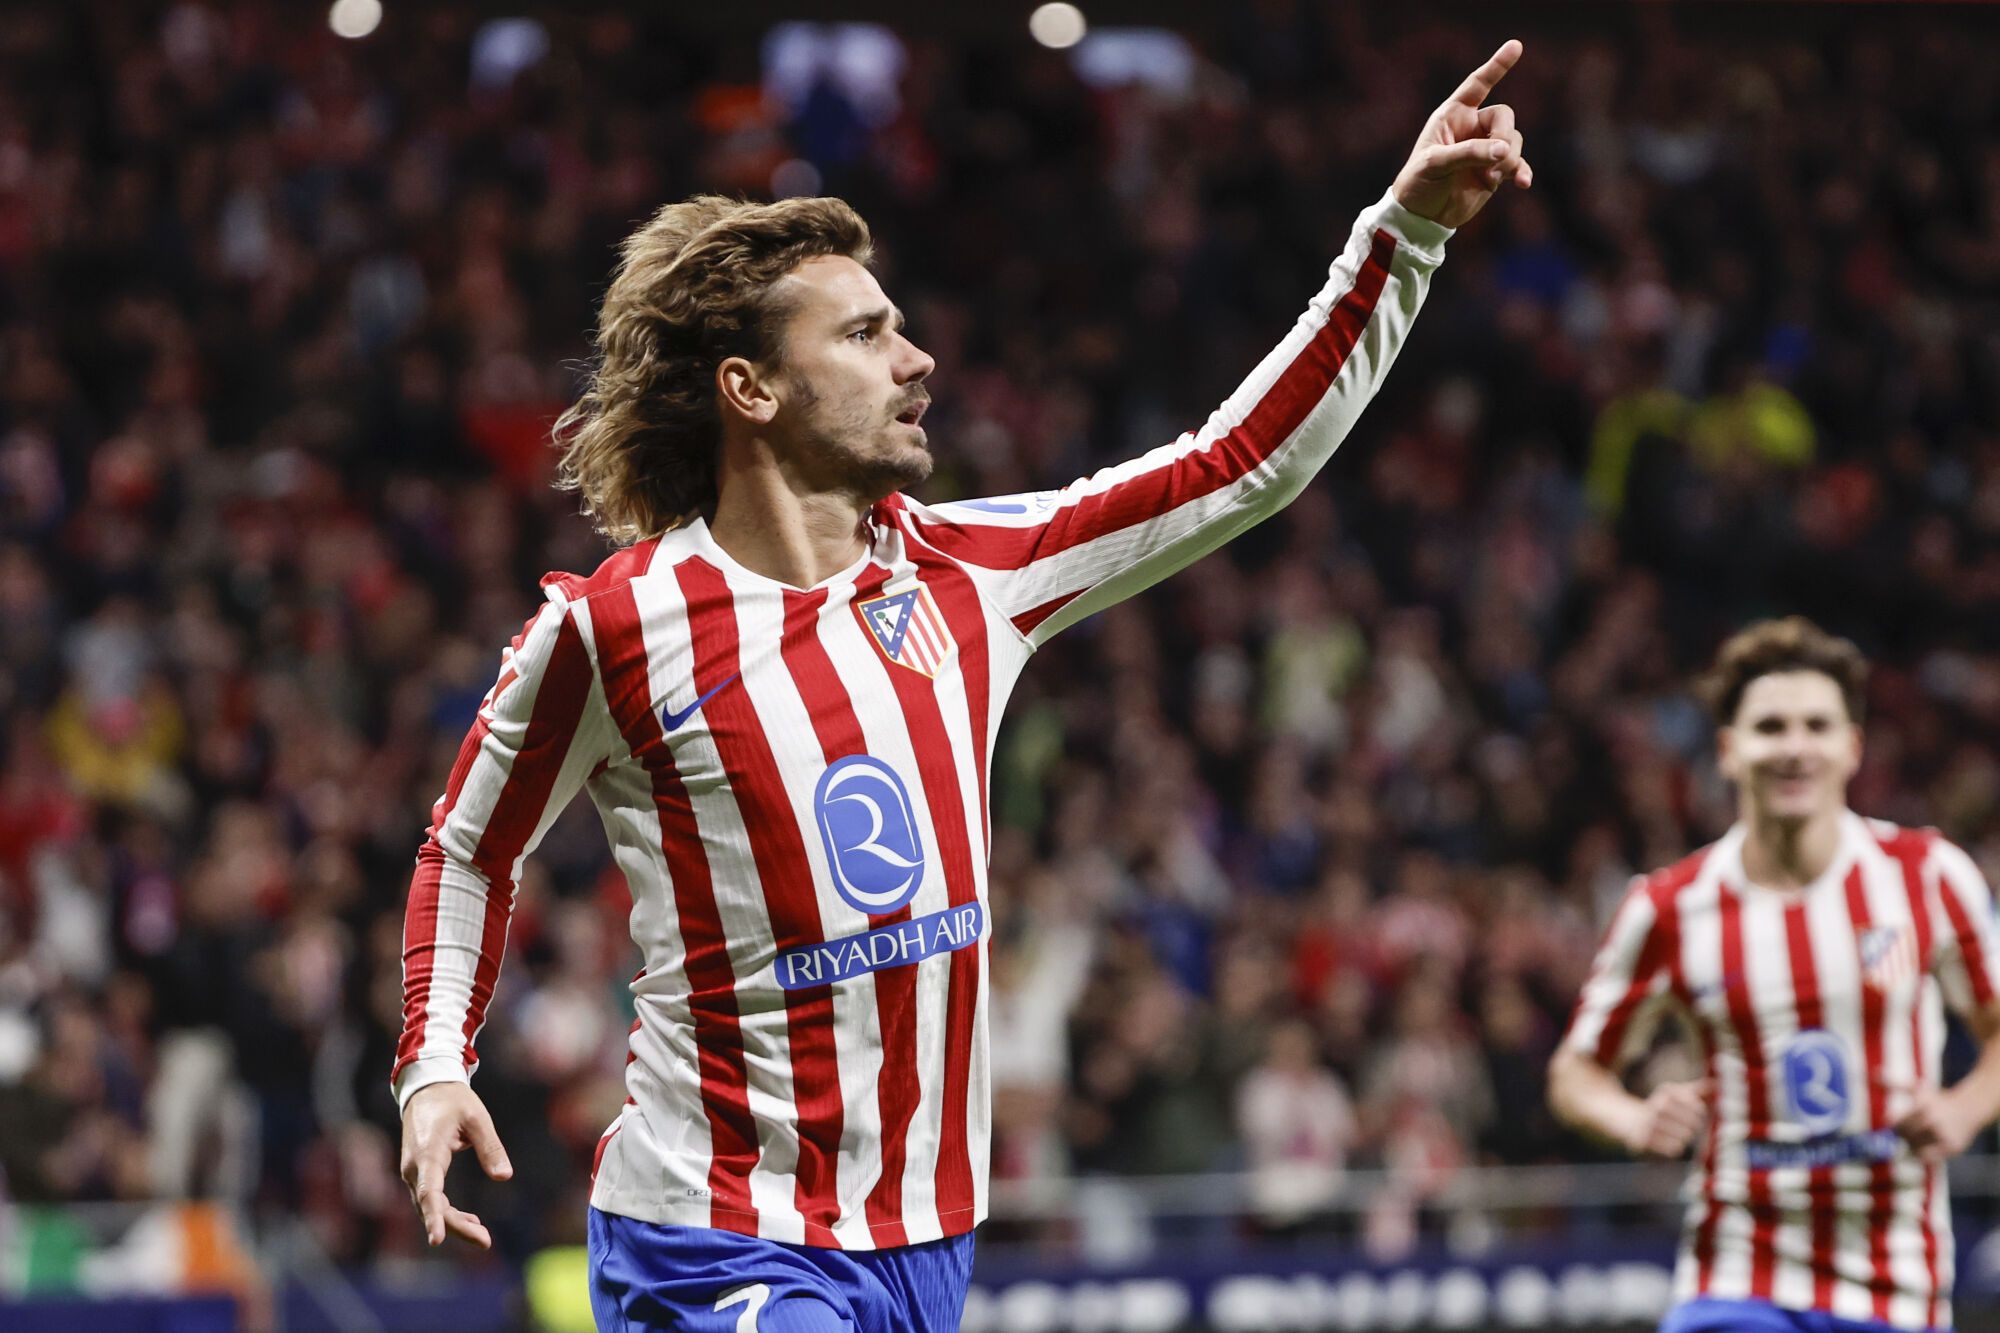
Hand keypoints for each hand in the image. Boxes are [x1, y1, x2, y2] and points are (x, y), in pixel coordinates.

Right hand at [400, 1081, 513, 1247]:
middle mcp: (414, 1167)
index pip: (429, 1191)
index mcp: (428, 1153)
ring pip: (430, 1206)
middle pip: (431, 1206)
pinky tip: (470, 1221)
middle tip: (485, 1241)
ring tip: (482, 1236)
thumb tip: (504, 1176)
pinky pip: (430, 1199)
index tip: (436, 1240)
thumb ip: (490, 1147)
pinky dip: (447, 1212)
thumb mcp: (477, 1118)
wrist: (427, 1088)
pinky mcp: (419, 1173)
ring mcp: (414, 1172)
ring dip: (453, 1223)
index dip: (434, 1217)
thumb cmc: (453, 1101)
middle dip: (455, 1226)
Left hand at [1391, 39, 1533, 228]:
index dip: (1496, 66)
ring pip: (1514, 141)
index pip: (1477, 85)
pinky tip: (1523, 183)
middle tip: (1495, 160)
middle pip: (1504, 116)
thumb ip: (1470, 153)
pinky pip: (1518, 164)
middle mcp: (1472, 128)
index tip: (1516, 46)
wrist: (1422, 216)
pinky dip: (1522, 172)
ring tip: (1490, 179)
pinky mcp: (1495, 171)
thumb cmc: (1419, 183)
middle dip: (1505, 136)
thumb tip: (1505, 150)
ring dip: (1508, 159)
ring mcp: (1485, 149)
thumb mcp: (1437, 164)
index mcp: (1452, 115)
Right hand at [1622, 1079, 1711, 1158]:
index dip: (1701, 1113)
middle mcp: (1659, 1107)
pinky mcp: (1645, 1139)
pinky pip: (1673, 1149)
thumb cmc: (1660, 1106)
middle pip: (1694, 1125)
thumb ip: (1695, 1089)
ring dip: (1684, 1138)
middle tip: (1687, 1126)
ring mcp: (1651, 1124)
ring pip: (1685, 1138)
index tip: (1697, 1114)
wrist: (1629, 1119)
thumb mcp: (1674, 1093)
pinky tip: (1668, 1141)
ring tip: (1678, 1133)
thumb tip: (1716, 1083)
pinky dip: (1674, 1147)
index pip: (1699, 1108)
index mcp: (1668, 1093)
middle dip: (1693, 1127)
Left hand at [1897, 1089, 1979, 1163]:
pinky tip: (1923, 1146)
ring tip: (1916, 1137)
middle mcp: (1934, 1121)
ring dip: (1911, 1145)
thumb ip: (1896, 1084)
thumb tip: (1874, 1074)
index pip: (1897, 1123)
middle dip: (1901, 1135)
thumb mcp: (1918, 1090)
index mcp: (1923, 1106)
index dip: (1893, 1125)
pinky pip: (1929, 1157)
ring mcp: (1943, 1135)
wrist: (1969, 1109)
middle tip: (1904, 1132)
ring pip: (1915, 1148)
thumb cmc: (1938, 1100)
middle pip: (1905, 1135)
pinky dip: (1922, 1154)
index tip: (1893, 1122)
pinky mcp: (1952, 1147)